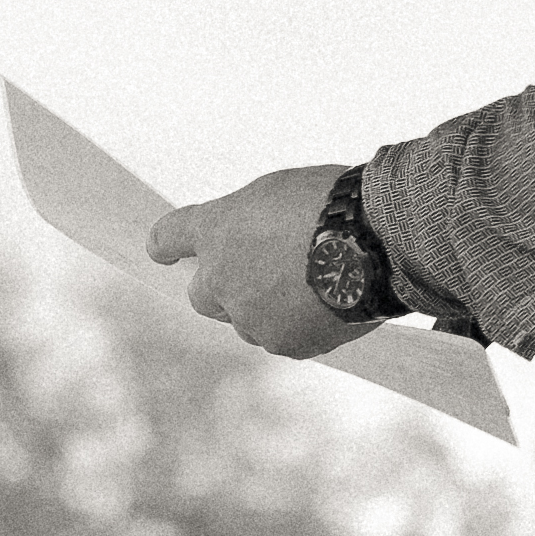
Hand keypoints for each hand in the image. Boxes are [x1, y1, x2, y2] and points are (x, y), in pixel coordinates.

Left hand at [145, 162, 363, 360]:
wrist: (373, 240)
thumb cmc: (333, 204)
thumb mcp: (279, 192)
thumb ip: (250, 221)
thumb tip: (249, 244)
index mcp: (215, 228)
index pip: (169, 236)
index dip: (166, 244)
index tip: (161, 252)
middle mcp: (219, 278)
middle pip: (201, 296)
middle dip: (223, 288)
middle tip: (258, 275)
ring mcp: (248, 316)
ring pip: (245, 321)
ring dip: (265, 308)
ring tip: (311, 285)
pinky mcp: (282, 343)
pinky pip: (283, 338)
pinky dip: (301, 325)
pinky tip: (330, 302)